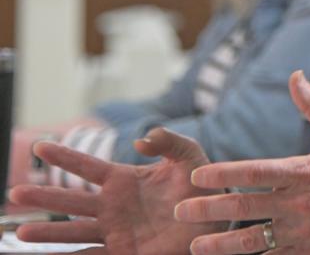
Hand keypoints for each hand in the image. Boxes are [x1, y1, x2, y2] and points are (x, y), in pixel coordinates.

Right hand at [9, 128, 227, 253]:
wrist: (216, 220)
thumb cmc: (202, 186)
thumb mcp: (189, 156)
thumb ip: (169, 142)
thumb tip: (141, 139)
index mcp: (124, 180)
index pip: (88, 167)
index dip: (64, 157)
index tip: (39, 145)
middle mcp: (113, 207)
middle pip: (71, 202)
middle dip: (43, 197)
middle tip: (14, 193)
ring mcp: (115, 232)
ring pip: (74, 233)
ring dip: (49, 233)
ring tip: (21, 232)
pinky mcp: (123, 254)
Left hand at [176, 70, 309, 254]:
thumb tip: (295, 76)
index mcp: (305, 171)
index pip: (255, 172)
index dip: (224, 174)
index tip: (198, 176)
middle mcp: (301, 203)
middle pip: (245, 206)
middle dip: (209, 209)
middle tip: (181, 211)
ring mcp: (305, 232)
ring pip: (253, 240)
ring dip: (222, 245)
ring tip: (197, 246)